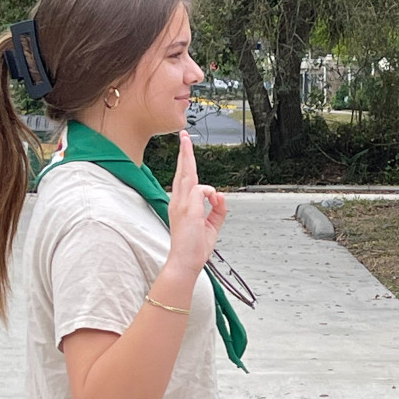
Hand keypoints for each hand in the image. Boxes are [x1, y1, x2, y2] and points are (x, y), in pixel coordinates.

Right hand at [166, 131, 227, 277]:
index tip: (185, 149)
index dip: (186, 164)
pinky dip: (208, 193)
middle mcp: (178, 202)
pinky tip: (212, 199)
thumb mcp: (212, 225)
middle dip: (183, 152)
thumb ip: (218, 209)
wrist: (185, 262)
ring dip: (187, 157)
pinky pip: (199, 190)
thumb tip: (219, 195)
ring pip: (186, 175)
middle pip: (182, 172)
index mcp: (182, 205)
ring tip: (185, 140)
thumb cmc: (195, 247)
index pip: (184, 179)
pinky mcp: (188, 210)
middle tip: (183, 135)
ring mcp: (181, 205)